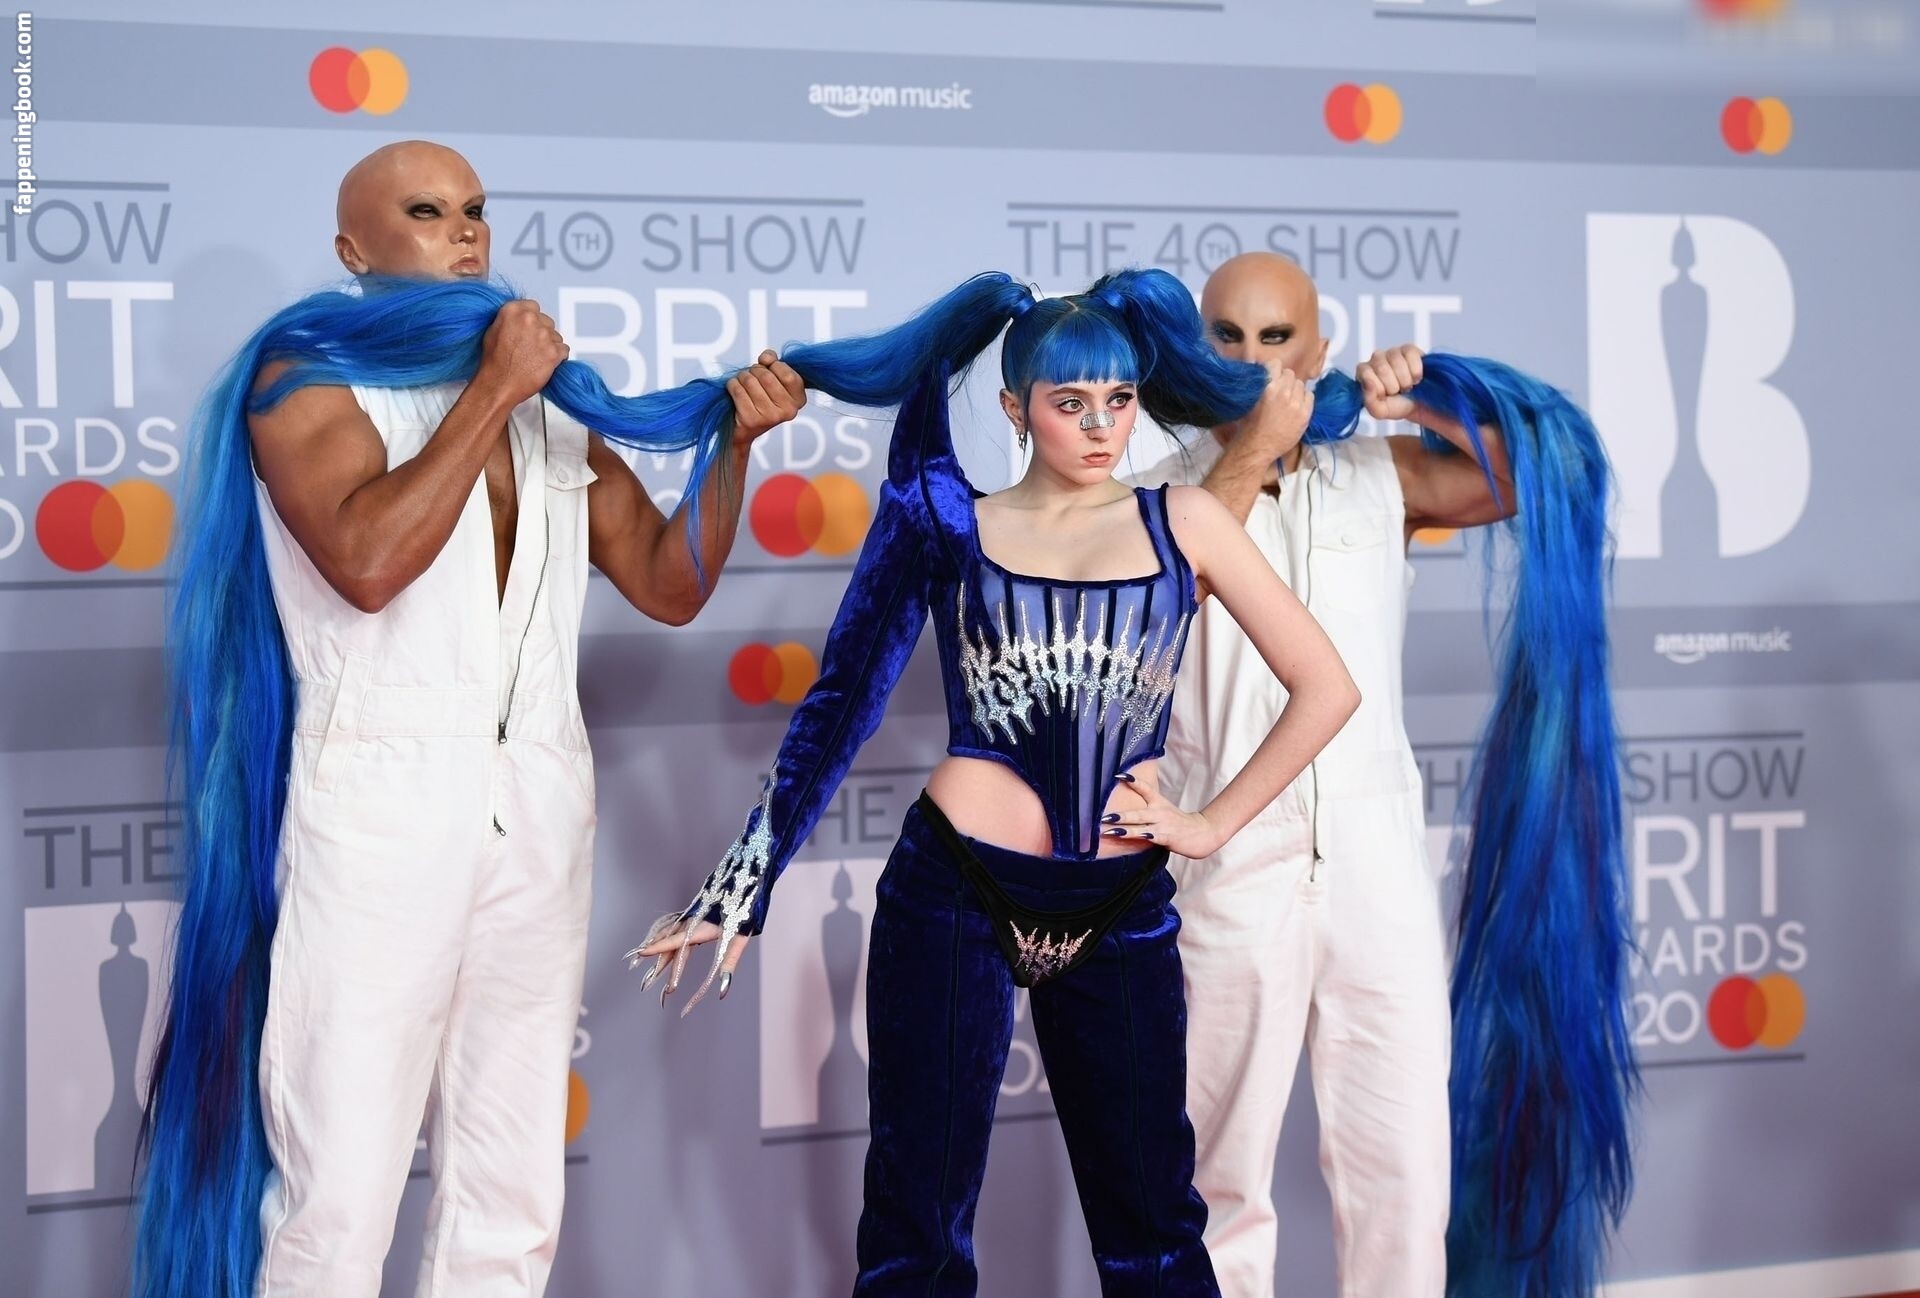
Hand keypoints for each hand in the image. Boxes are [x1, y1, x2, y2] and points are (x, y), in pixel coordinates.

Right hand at [478, 299, 568, 406]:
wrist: (499, 385)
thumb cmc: (494, 363)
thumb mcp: (493, 331)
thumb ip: (509, 319)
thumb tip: (519, 318)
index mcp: (513, 311)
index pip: (533, 306)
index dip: (532, 319)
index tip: (530, 328)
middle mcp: (530, 320)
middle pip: (546, 321)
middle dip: (541, 332)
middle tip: (531, 346)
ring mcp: (544, 336)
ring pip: (556, 336)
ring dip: (549, 345)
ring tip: (535, 358)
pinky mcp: (554, 352)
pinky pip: (564, 350)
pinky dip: (557, 357)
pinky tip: (544, 363)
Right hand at [626, 916, 752, 1012]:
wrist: (749, 879)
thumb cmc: (747, 912)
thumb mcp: (740, 941)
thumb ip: (729, 965)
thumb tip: (722, 991)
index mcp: (701, 927)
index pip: (675, 941)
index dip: (657, 948)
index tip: (640, 953)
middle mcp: (692, 919)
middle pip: (669, 941)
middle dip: (658, 962)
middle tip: (647, 982)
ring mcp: (693, 913)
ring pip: (669, 932)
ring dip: (658, 946)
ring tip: (645, 961)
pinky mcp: (696, 910)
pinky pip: (674, 925)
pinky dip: (663, 935)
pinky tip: (660, 939)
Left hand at [728, 350, 806, 444]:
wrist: (744, 428)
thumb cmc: (761, 398)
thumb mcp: (774, 378)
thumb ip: (774, 361)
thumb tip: (766, 358)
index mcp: (799, 400)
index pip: (788, 374)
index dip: (774, 365)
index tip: (768, 368)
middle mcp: (788, 411)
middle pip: (766, 376)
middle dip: (755, 370)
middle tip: (752, 376)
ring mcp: (770, 417)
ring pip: (750, 380)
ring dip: (742, 377)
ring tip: (743, 384)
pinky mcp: (751, 420)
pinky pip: (737, 390)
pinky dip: (732, 385)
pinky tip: (735, 390)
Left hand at [1100, 783, 1223, 859]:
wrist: (1202, 833)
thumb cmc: (1178, 823)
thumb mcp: (1164, 811)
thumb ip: (1147, 810)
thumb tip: (1126, 811)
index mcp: (1159, 802)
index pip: (1145, 788)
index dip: (1132, 781)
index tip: (1118, 775)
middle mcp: (1160, 811)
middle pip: (1137, 812)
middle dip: (1120, 815)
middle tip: (1103, 815)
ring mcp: (1163, 824)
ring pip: (1140, 825)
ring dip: (1124, 828)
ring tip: (1108, 829)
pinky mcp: (1166, 837)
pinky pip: (1150, 837)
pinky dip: (1140, 837)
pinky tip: (1131, 837)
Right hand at [1240, 364, 1313, 458]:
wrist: (1258, 447)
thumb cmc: (1249, 425)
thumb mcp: (1250, 399)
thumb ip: (1260, 385)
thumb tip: (1267, 374)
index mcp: (1267, 386)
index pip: (1276, 364)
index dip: (1274, 370)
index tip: (1272, 377)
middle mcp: (1283, 391)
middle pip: (1290, 374)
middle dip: (1285, 381)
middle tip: (1281, 391)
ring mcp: (1296, 403)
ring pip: (1300, 384)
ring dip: (1295, 390)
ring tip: (1289, 400)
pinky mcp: (1305, 414)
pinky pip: (1310, 396)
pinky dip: (1304, 398)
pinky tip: (1297, 406)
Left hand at [1357, 344, 1423, 422]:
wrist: (1420, 405)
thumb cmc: (1397, 406)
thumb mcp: (1380, 411)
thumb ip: (1369, 400)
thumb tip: (1367, 382)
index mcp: (1364, 372)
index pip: (1365, 372)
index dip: (1378, 387)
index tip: (1385, 395)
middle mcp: (1375, 359)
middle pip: (1381, 367)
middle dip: (1393, 386)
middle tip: (1397, 391)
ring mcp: (1392, 352)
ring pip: (1396, 360)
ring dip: (1405, 380)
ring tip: (1406, 385)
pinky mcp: (1409, 349)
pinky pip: (1410, 354)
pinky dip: (1415, 371)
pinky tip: (1415, 377)